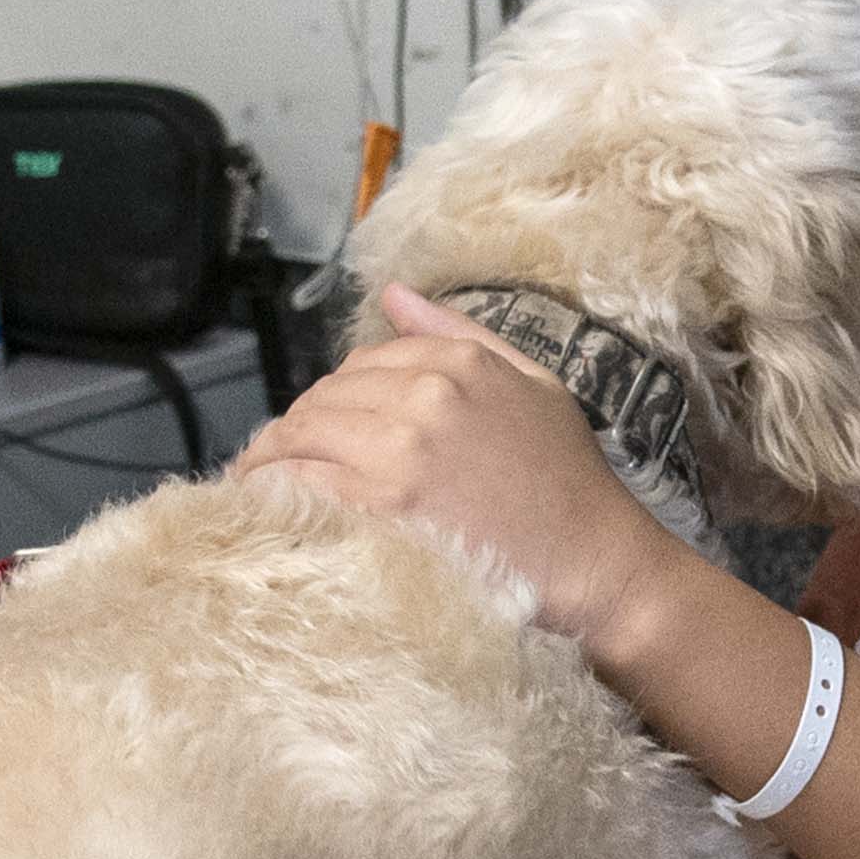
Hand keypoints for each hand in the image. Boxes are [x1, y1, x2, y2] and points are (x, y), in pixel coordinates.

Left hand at [234, 285, 689, 646]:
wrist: (598, 565)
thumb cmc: (571, 484)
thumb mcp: (534, 385)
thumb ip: (459, 335)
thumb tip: (393, 294)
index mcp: (459, 362)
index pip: (360, 364)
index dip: (332, 398)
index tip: (319, 429)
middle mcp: (426, 395)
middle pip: (322, 399)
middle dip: (294, 430)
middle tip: (278, 465)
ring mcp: (403, 450)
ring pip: (302, 438)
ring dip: (272, 462)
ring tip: (261, 489)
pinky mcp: (385, 506)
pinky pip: (302, 485)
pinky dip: (275, 494)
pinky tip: (268, 510)